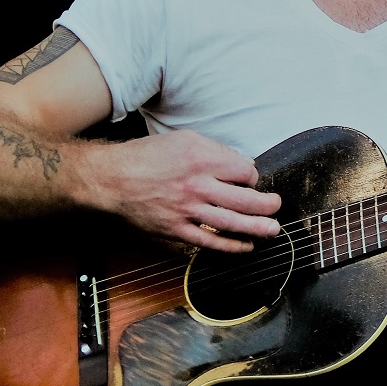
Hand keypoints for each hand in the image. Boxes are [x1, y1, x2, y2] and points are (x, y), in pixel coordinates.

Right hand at [82, 129, 281, 252]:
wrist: (110, 179)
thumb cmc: (146, 156)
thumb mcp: (185, 139)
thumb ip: (216, 151)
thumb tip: (241, 164)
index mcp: (202, 160)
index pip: (245, 171)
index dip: (252, 176)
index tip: (249, 179)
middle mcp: (198, 186)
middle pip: (246, 199)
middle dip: (268, 205)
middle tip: (276, 205)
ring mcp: (187, 210)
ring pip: (232, 223)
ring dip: (257, 228)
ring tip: (273, 229)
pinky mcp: (175, 229)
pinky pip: (208, 242)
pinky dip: (230, 246)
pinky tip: (246, 246)